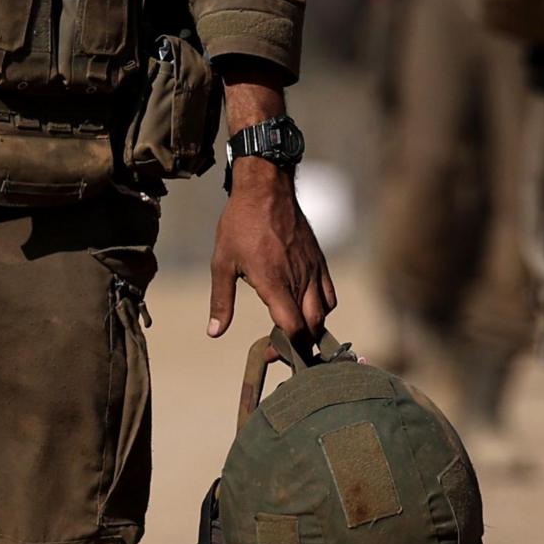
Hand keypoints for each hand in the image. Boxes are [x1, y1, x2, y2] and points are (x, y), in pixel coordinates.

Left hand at [209, 163, 336, 342]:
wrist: (266, 189)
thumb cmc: (239, 224)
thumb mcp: (222, 263)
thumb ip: (221, 301)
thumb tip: (214, 332)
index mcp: (274, 282)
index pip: (293, 327)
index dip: (286, 348)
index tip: (271, 354)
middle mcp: (299, 279)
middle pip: (313, 326)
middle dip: (300, 345)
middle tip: (282, 350)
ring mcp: (312, 270)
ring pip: (323, 313)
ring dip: (311, 329)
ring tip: (292, 332)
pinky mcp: (319, 262)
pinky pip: (329, 295)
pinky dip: (322, 309)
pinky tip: (305, 309)